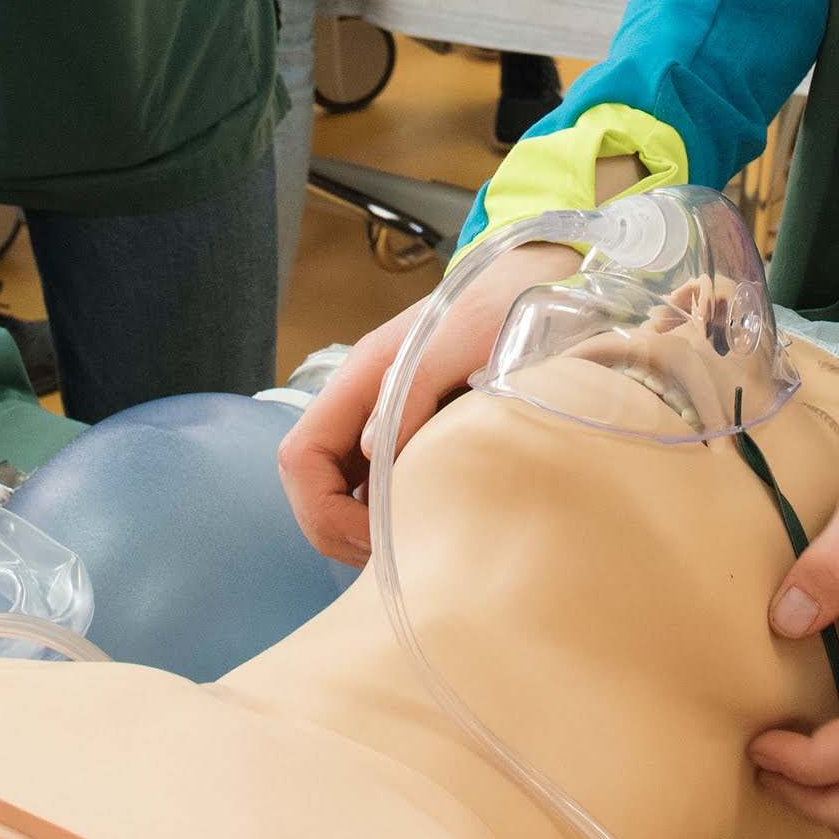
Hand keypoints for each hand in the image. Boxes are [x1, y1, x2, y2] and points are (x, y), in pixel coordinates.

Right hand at [277, 240, 581, 562]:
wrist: (538, 285)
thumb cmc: (504, 306)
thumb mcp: (465, 339)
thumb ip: (414, 387)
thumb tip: (374, 451)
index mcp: (362, 377)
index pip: (300, 457)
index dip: (323, 509)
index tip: (378, 535)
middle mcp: (362, 401)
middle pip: (309, 484)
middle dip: (338, 531)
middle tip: (397, 554)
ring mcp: (382, 418)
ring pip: (338, 491)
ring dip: (360, 529)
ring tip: (411, 546)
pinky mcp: (411, 433)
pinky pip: (375, 488)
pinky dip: (387, 517)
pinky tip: (426, 524)